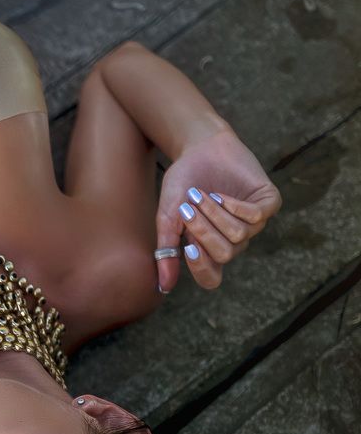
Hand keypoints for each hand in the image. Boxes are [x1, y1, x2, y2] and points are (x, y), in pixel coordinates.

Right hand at [155, 127, 281, 291]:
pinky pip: (258, 217)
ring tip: (201, 195)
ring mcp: (253, 222)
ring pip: (239, 235)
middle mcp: (233, 239)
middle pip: (224, 254)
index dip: (201, 267)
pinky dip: (236, 207)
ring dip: (215, 214)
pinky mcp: (268, 202)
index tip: (187, 248)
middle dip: (204, 231)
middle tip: (188, 209)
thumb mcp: (169, 215)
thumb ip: (167, 249)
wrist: (199, 146)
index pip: (211, 278)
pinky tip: (221, 195)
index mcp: (209, 248)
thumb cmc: (183, 182)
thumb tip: (165, 286)